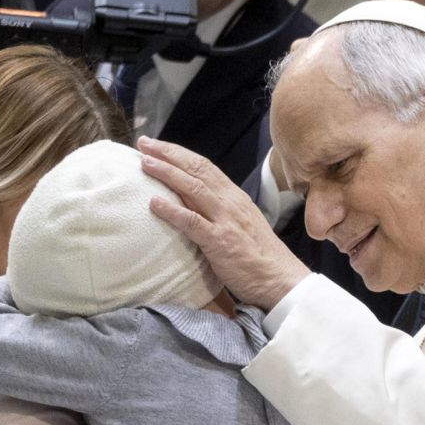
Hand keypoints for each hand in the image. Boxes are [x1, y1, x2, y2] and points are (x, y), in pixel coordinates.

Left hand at [138, 136, 310, 309]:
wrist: (281, 280)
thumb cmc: (260, 258)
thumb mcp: (241, 225)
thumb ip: (220, 212)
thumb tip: (193, 205)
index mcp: (235, 198)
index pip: (204, 166)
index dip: (179, 154)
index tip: (157, 146)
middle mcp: (230, 202)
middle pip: (196, 169)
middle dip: (168, 154)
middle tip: (143, 144)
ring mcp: (226, 220)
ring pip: (193, 188)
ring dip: (166, 173)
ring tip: (144, 163)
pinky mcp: (220, 241)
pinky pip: (192, 221)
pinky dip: (171, 210)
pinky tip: (153, 203)